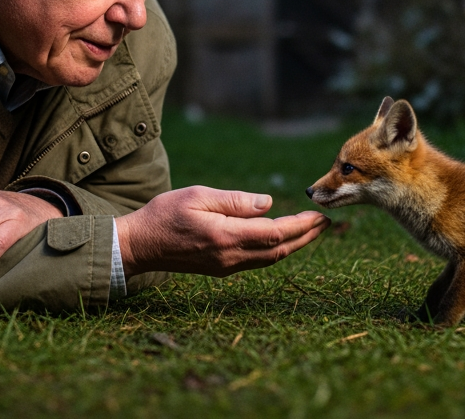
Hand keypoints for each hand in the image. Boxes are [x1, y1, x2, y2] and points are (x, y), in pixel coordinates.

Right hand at [115, 186, 328, 276]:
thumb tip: (269, 203)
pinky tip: (282, 239)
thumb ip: (235, 201)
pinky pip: (257, 261)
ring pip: (270, 259)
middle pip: (279, 251)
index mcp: (226, 236)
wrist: (139, 246)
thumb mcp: (198, 196)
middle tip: (325, 222)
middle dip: (305, 237)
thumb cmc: (164, 214)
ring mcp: (225, 266)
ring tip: (311, 230)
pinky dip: (276, 250)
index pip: (274, 233)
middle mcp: (229, 256)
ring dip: (294, 245)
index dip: (301, 226)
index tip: (318, 215)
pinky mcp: (220, 268)